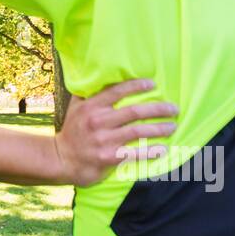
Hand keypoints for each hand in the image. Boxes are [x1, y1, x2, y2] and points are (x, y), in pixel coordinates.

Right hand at [54, 79, 177, 186]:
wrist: (61, 158)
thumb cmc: (72, 131)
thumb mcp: (75, 108)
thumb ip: (89, 93)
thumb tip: (104, 76)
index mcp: (91, 106)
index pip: (117, 91)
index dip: (136, 86)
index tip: (153, 84)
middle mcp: (98, 121)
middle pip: (134, 112)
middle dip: (157, 109)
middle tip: (174, 109)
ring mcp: (103, 140)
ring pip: (137, 131)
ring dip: (158, 128)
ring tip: (173, 126)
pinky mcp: (107, 158)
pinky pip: (133, 153)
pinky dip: (150, 151)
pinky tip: (163, 149)